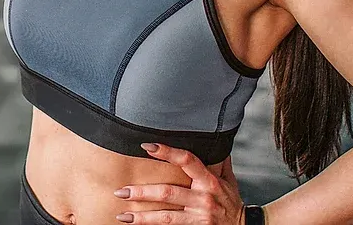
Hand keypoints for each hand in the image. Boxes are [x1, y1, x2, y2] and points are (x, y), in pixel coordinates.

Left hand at [113, 144, 245, 223]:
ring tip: (122, 215)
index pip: (187, 160)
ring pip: (166, 217)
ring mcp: (199, 217)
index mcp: (209, 180)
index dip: (167, 152)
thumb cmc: (231, 200)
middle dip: (142, 192)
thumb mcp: (229, 178)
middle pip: (168, 193)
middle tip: (120, 191)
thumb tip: (214, 136)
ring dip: (142, 217)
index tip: (147, 145)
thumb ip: (218, 159)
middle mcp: (203, 198)